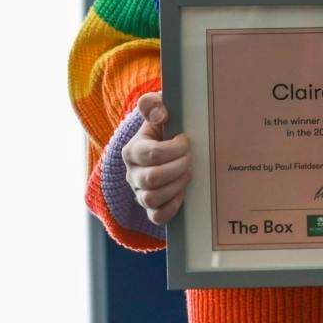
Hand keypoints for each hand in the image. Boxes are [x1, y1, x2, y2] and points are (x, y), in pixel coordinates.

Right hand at [121, 90, 190, 226]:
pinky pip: (156, 217)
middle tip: (190, 158)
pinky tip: (183, 194)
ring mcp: (140, 192)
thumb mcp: (158, 111)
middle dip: (177, 167)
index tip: (185, 140)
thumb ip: (153, 105)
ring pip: (151, 199)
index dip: (174, 149)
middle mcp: (132, 174)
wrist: (166, 144)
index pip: (151, 154)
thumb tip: (160, 113)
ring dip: (176, 186)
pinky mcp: (150, 207)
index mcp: (132, 150)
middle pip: (151, 179)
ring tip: (188, 173)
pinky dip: (172, 208)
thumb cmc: (165, 127)